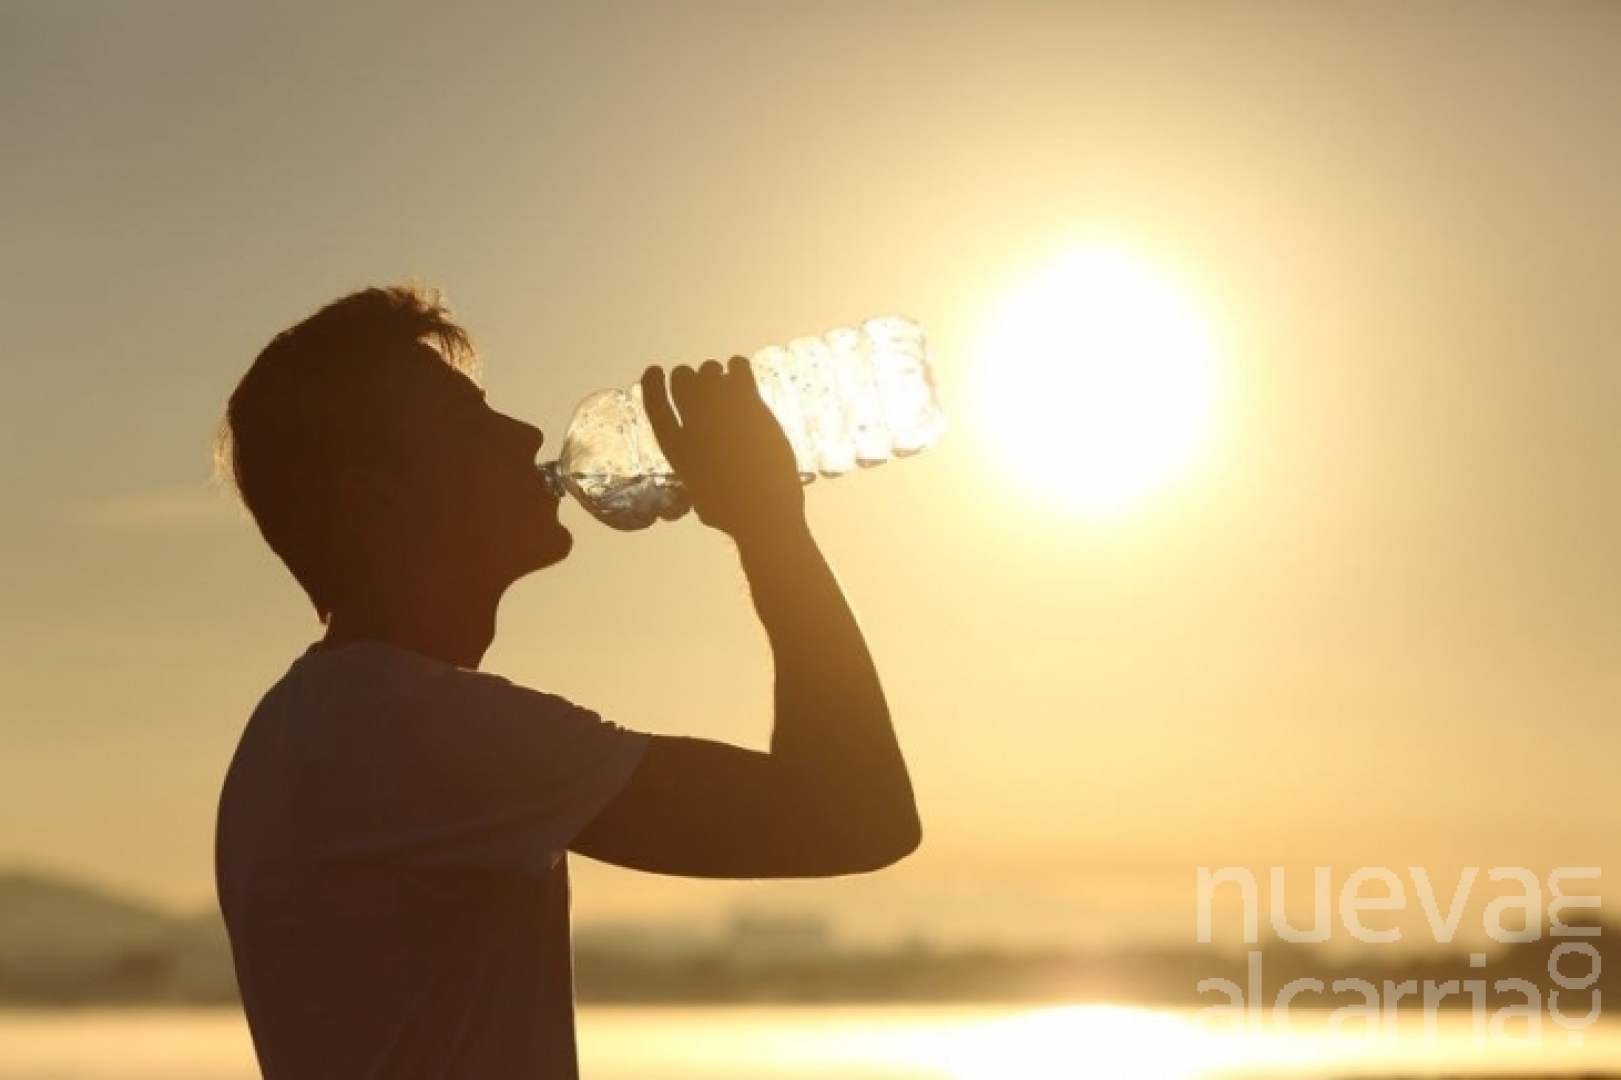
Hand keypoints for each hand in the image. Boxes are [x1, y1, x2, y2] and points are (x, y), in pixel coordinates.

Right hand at [641, 359, 804, 538]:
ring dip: (715, 373)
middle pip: (682, 379)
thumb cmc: (733, 515)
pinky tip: (742, 377)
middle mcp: (693, 424)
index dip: (652, 383)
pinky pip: (738, 367)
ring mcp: (721, 411)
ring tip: (726, 384)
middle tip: (704, 386)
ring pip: (709, 370)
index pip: (654, 403)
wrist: (765, 511)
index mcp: (677, 447)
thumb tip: (700, 491)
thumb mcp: (701, 500)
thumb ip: (697, 480)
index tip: (655, 370)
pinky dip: (738, 366)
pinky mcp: (750, 406)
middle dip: (689, 378)